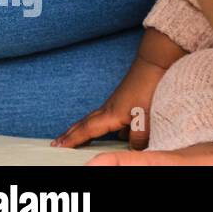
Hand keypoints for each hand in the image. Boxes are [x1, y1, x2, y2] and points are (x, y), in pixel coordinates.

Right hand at [53, 45, 172, 149]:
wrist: (155, 63)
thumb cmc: (149, 88)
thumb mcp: (146, 118)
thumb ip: (137, 138)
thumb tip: (133, 148)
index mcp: (110, 114)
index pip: (86, 130)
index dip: (72, 140)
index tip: (57, 146)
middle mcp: (109, 108)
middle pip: (85, 123)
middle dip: (71, 133)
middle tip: (57, 142)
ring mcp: (117, 102)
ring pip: (97, 118)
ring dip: (85, 128)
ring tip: (77, 137)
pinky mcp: (127, 98)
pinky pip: (111, 115)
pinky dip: (106, 124)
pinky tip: (120, 133)